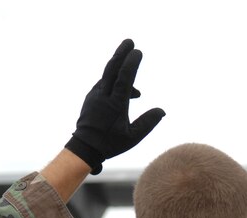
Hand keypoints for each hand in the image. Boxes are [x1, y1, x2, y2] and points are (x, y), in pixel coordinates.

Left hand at [65, 39, 164, 173]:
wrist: (84, 147)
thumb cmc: (110, 144)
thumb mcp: (133, 137)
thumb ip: (148, 122)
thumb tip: (162, 111)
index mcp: (115, 104)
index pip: (124, 79)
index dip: (131, 64)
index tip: (138, 52)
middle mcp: (103, 96)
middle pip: (112, 69)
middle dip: (121, 54)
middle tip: (130, 41)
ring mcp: (95, 95)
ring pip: (108, 75)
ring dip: (119, 66)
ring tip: (133, 65)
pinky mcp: (92, 97)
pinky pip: (105, 83)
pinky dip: (115, 80)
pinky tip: (127, 90)